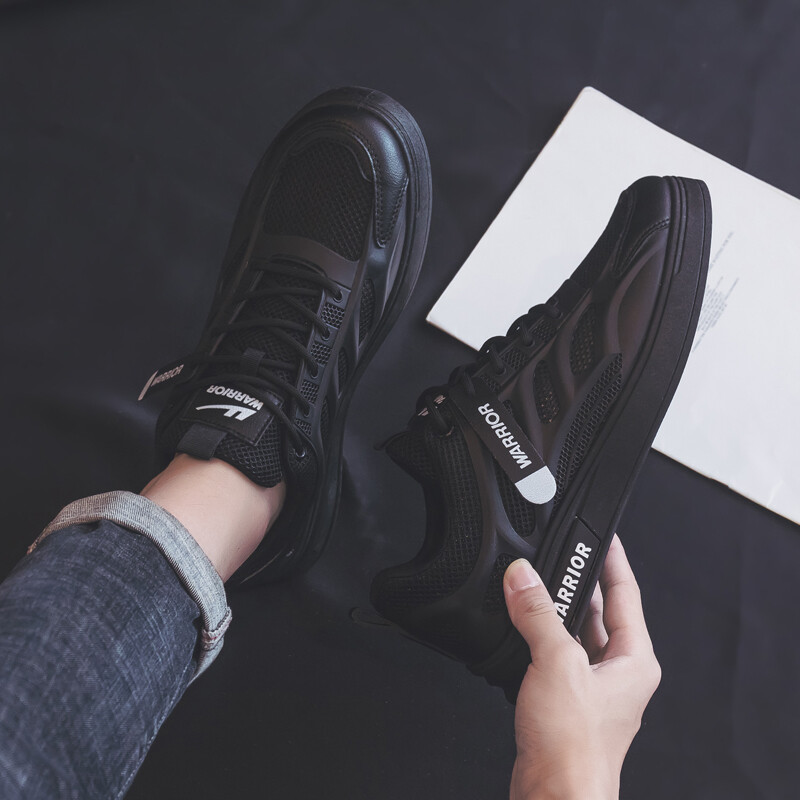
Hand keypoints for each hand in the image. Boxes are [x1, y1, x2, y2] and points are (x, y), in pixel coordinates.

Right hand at [503, 535, 660, 799]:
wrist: (555, 796)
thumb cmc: (575, 748)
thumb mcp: (557, 663)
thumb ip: (537, 614)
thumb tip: (523, 576)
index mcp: (634, 660)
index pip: (626, 594)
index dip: (614, 560)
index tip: (603, 534)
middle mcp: (618, 673)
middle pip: (599, 612)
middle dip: (576, 583)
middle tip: (556, 554)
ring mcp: (591, 688)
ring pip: (573, 634)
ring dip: (552, 610)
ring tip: (531, 584)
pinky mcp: (565, 702)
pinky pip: (553, 655)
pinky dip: (537, 637)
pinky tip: (519, 628)